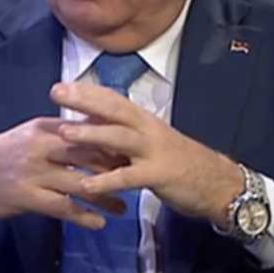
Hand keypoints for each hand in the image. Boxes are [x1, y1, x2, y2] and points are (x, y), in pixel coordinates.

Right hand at [0, 117, 128, 229]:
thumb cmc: (1, 157)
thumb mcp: (29, 136)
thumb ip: (60, 134)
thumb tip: (96, 135)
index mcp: (45, 127)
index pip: (87, 130)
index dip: (114, 143)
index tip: (134, 154)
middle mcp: (42, 146)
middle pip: (89, 155)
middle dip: (116, 169)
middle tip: (137, 181)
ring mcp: (34, 172)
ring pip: (80, 183)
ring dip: (105, 198)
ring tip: (123, 209)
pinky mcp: (26, 196)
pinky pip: (63, 207)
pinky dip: (83, 216)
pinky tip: (98, 223)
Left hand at [50, 82, 243, 226]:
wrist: (217, 183)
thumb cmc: (179, 162)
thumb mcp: (149, 143)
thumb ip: (123, 135)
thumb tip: (90, 126)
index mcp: (144, 120)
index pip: (113, 99)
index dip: (87, 91)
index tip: (60, 86)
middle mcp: (148, 129)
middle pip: (114, 110)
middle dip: (84, 100)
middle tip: (56, 93)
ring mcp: (154, 151)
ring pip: (120, 138)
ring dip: (91, 134)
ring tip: (65, 133)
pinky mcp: (159, 175)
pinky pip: (129, 177)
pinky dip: (107, 180)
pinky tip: (86, 186)